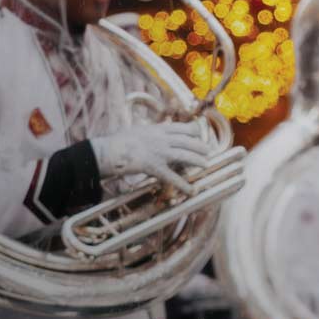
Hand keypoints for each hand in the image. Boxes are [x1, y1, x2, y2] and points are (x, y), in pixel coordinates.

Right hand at [93, 122, 213, 193]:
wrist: (109, 151)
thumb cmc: (119, 141)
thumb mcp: (137, 129)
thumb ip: (148, 130)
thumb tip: (151, 129)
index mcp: (158, 129)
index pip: (183, 128)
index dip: (194, 131)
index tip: (199, 134)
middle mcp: (162, 140)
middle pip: (188, 141)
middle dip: (200, 146)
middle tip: (208, 151)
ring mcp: (160, 153)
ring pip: (186, 156)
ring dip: (198, 160)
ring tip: (206, 164)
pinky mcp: (155, 168)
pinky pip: (172, 177)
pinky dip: (183, 185)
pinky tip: (192, 190)